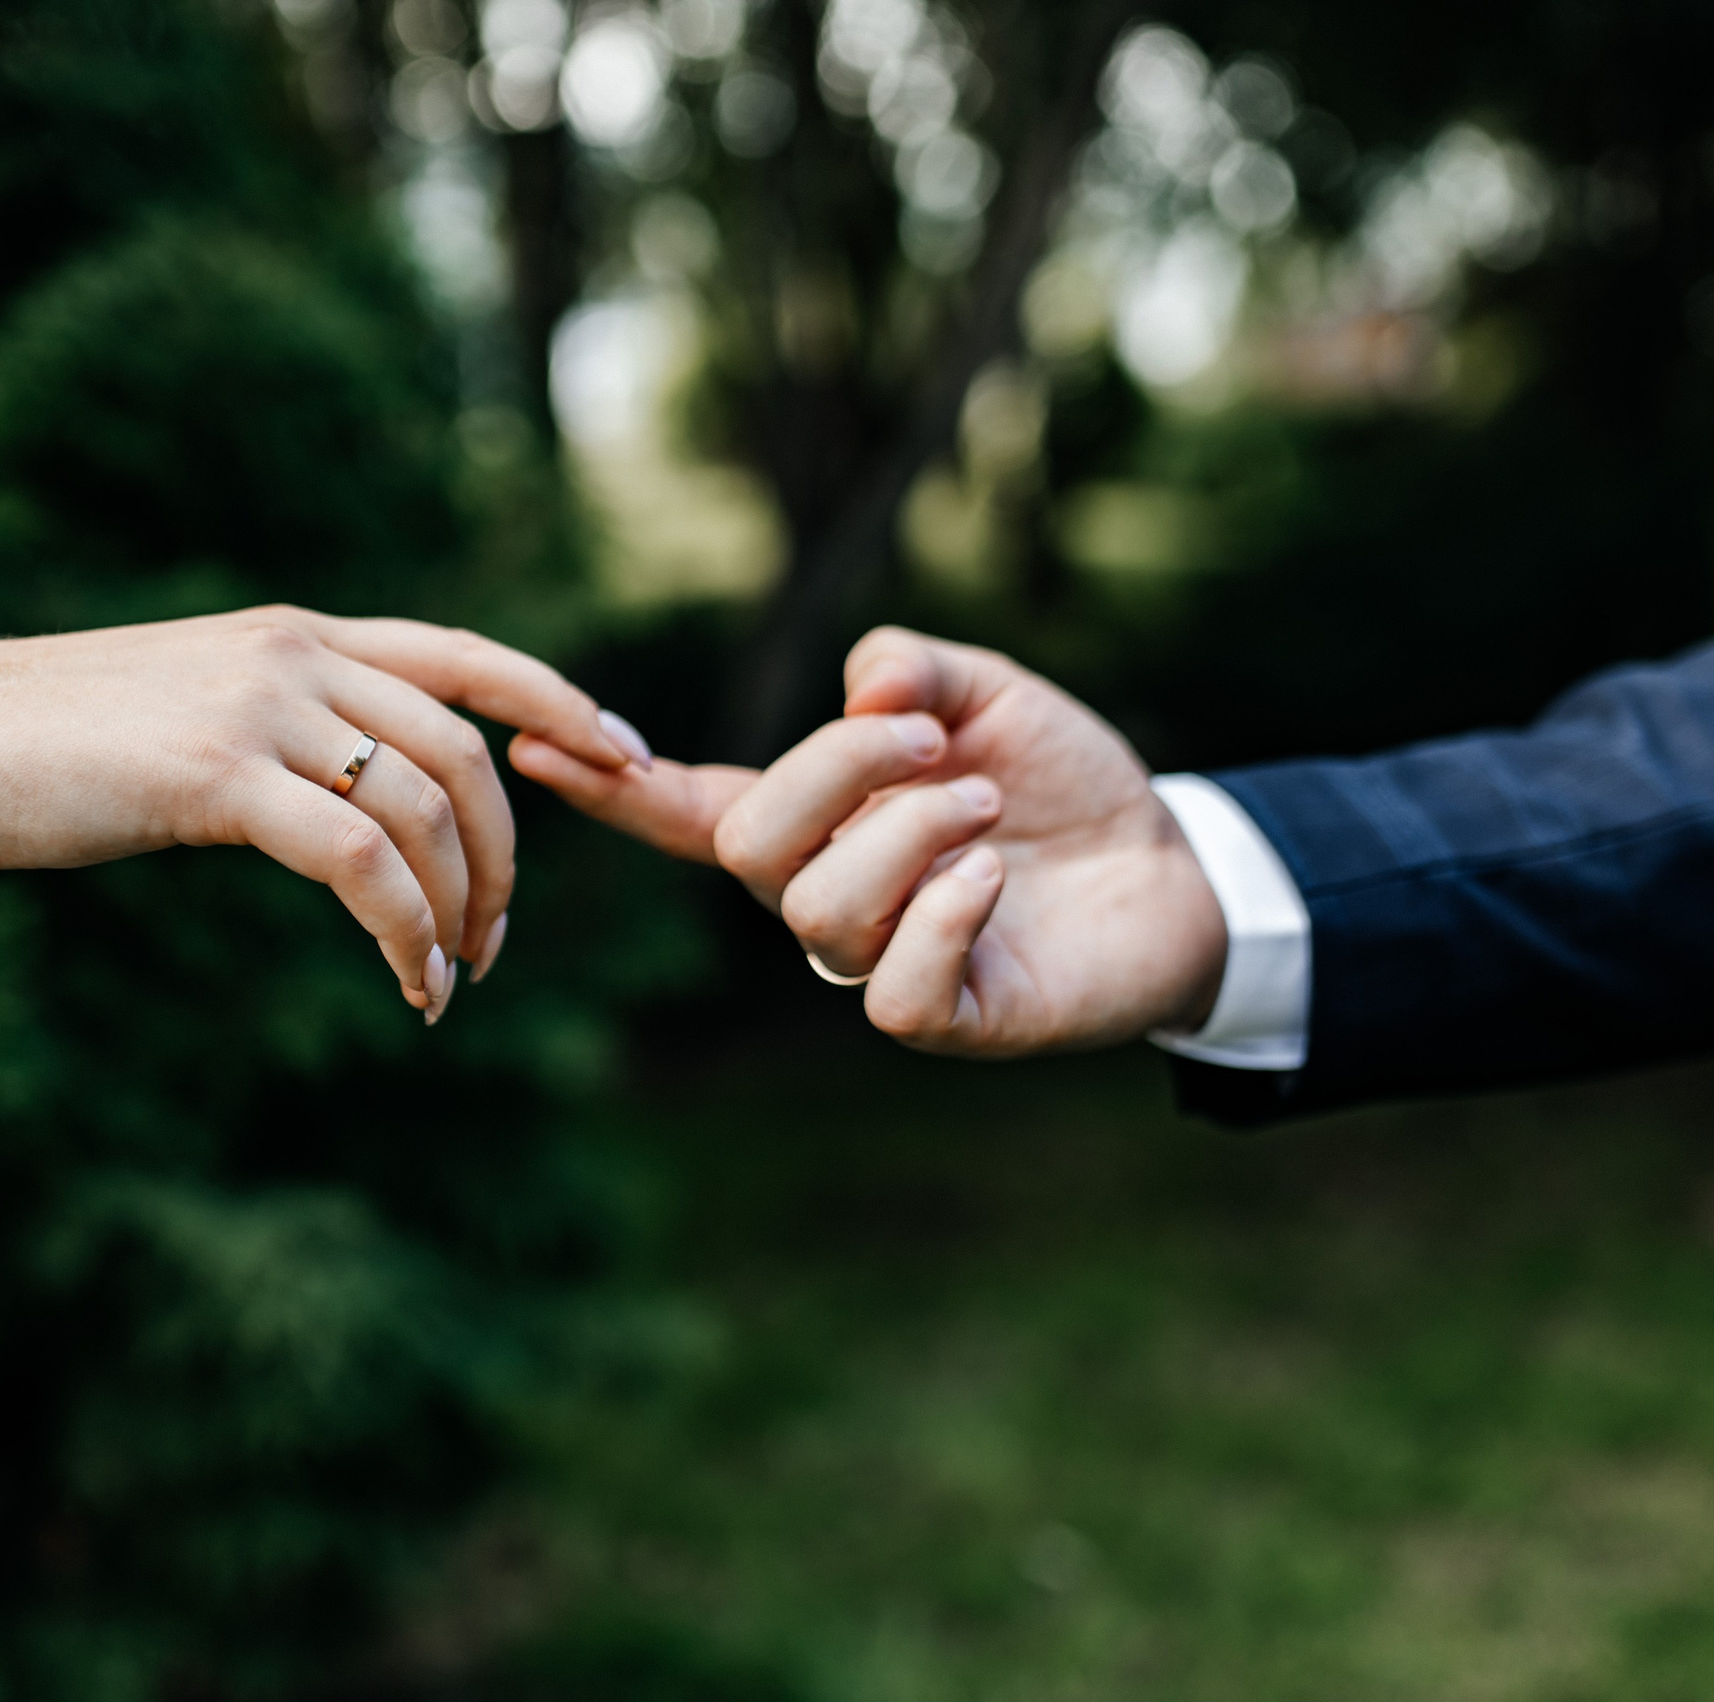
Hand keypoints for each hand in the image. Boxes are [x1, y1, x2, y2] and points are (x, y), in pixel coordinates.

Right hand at [0, 609, 644, 1021]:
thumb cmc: (53, 739)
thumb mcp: (193, 708)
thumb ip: (282, 729)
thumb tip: (347, 796)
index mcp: (301, 634)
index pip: (468, 655)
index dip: (562, 702)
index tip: (627, 758)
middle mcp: (298, 653)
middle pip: (468, 750)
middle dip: (508, 855)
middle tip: (497, 943)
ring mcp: (262, 707)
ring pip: (427, 808)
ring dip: (461, 909)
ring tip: (450, 982)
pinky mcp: (220, 775)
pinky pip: (361, 861)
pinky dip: (406, 932)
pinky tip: (409, 984)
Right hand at [513, 628, 1226, 1056]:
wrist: (1177, 870)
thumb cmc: (1064, 786)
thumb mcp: (990, 694)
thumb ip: (914, 671)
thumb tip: (863, 688)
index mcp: (818, 819)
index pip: (691, 808)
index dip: (615, 786)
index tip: (537, 745)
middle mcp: (828, 894)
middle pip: (752, 845)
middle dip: (840, 771)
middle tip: (938, 743)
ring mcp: (880, 963)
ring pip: (820, 910)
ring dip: (911, 830)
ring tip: (989, 807)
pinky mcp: (948, 1017)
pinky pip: (894, 992)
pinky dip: (941, 918)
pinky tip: (992, 877)